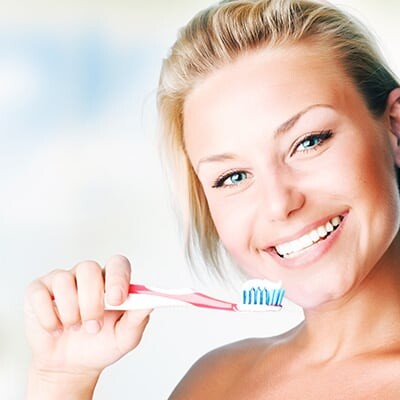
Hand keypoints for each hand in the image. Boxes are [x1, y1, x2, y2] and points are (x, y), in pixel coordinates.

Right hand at [24, 255, 150, 397]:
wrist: (72, 366)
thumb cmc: (100, 345)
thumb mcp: (125, 337)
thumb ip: (138, 318)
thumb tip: (150, 302)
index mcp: (111, 282)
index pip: (117, 263)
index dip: (117, 277)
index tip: (116, 299)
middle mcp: (87, 277)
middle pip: (89, 269)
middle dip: (91, 302)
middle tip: (94, 326)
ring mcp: (62, 282)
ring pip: (64, 280)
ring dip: (71, 311)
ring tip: (75, 328)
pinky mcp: (39, 292)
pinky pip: (40, 295)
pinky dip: (49, 317)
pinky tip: (56, 328)